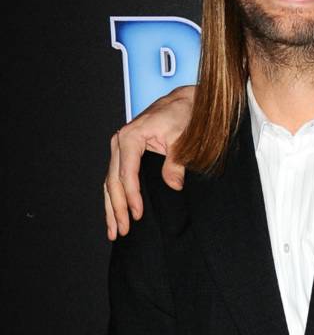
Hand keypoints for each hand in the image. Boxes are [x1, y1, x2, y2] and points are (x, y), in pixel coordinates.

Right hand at [105, 84, 195, 238]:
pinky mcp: (126, 155)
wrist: (183, 103)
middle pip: (113, 180)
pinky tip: (116, 215)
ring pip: (110, 182)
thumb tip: (173, 185)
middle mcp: (120, 142)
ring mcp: (120, 149)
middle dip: (116, 208)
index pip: (126, 173)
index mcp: (131, 137)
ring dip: (111, 208)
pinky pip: (116, 179)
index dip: (131, 196)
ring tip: (114, 231)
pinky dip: (115, 198)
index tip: (137, 215)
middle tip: (122, 230)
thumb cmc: (182, 116)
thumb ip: (176, 163)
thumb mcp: (182, 139)